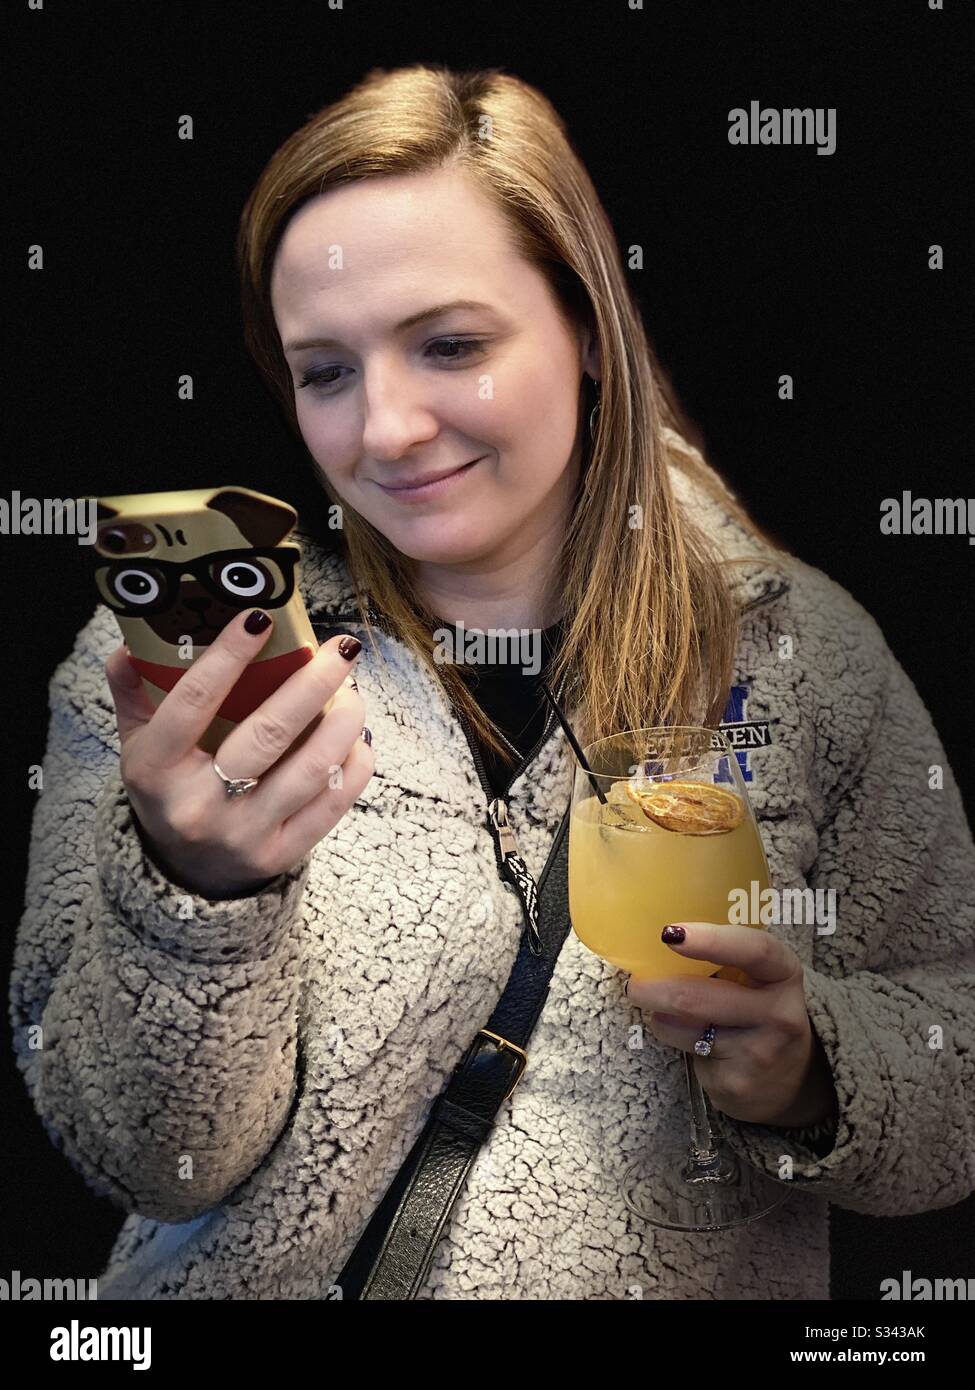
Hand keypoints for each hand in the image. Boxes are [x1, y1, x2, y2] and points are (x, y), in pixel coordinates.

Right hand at [104, 610, 373, 898]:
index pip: (193, 703)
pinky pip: (332, 804)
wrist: (186, 871)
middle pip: (269, 734)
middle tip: (340, 649)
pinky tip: (359, 735)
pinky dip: (355, 764)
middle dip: (313, 683)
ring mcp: (243, 834)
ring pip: (311, 769)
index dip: (228, 656)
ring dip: (343, 721)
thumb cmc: (170, 789)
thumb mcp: (138, 746)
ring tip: (353, 690)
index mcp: (156, 770)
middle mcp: (199, 805)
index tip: (260, 617)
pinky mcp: (281, 854)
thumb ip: (133, 695)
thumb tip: (129, 646)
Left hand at [625, 922, 837, 1128]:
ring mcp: (759, 1053)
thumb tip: (663, 936)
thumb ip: (725, 954)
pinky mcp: (736, 1084)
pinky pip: (686, 1054)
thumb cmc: (759, 1009)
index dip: (710, 940)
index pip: (754, 950)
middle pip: (694, 997)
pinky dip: (675, 1042)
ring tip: (663, 1010)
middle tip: (635, 984)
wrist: (790, 1078)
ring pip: (682, 1027)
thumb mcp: (758, 977)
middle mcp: (780, 1014)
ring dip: (659, 1015)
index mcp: (784, 973)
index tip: (670, 933)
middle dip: (652, 988)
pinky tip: (690, 1041)